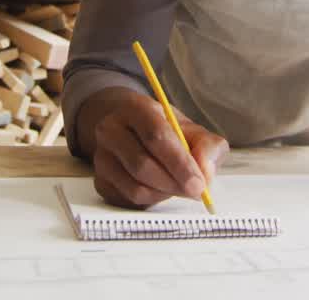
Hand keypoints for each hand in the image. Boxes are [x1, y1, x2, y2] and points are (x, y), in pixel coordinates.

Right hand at [79, 87, 228, 208]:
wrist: (132, 130)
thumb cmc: (166, 131)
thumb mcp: (191, 129)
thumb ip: (207, 146)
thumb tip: (205, 172)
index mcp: (136, 109)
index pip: (155, 136)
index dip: (179, 163)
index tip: (198, 182)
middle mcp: (111, 130)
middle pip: (142, 165)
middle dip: (174, 183)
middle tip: (195, 190)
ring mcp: (102, 157)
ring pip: (136, 187)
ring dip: (165, 193)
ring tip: (178, 185)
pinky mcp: (100, 181)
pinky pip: (129, 200)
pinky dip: (153, 200)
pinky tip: (160, 188)